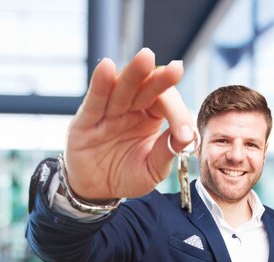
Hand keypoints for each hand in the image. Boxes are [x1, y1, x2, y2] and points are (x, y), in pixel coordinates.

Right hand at [64, 48, 195, 201]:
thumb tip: (188, 137)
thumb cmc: (126, 175)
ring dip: (133, 73)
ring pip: (121, 89)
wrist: (96, 191)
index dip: (178, 114)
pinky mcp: (85, 121)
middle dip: (160, 79)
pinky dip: (100, 84)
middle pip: (146, 87)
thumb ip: (167, 152)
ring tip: (146, 58)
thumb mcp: (152, 170)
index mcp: (150, 116)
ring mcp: (107, 112)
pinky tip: (106, 67)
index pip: (166, 103)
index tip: (185, 135)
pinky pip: (94, 100)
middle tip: (177, 69)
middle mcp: (130, 108)